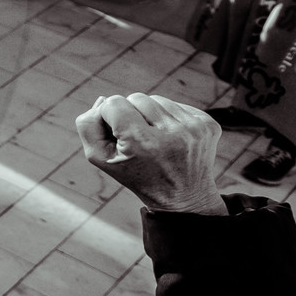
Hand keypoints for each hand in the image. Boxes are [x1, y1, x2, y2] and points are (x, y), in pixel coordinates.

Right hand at [75, 93, 224, 214]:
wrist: (184, 197)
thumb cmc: (137, 174)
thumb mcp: (100, 158)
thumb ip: (88, 125)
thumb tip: (103, 99)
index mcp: (143, 143)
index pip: (113, 103)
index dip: (109, 117)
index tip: (118, 136)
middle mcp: (172, 133)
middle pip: (136, 97)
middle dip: (131, 114)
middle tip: (138, 140)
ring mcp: (193, 128)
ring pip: (157, 99)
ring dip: (150, 115)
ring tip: (155, 139)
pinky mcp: (208, 124)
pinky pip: (176, 104)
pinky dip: (168, 118)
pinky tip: (171, 138)